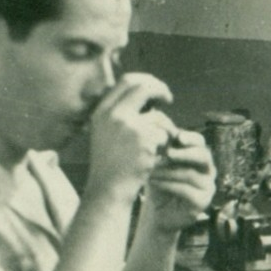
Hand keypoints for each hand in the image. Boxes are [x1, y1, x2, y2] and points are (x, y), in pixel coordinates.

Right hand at [85, 73, 175, 203]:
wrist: (108, 190)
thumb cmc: (111, 164)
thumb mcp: (106, 132)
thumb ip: (122, 111)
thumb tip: (149, 90)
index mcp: (101, 110)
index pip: (126, 81)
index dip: (145, 80)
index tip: (155, 89)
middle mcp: (112, 114)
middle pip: (144, 87)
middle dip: (160, 89)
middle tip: (169, 99)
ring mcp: (128, 125)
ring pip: (158, 116)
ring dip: (163, 130)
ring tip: (154, 148)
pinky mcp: (144, 138)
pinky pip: (165, 134)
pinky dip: (164, 146)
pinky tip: (152, 159)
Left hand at [142, 129, 215, 232]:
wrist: (157, 211)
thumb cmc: (158, 182)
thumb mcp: (158, 162)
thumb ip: (161, 146)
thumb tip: (156, 121)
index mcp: (198, 156)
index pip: (200, 142)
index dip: (190, 138)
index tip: (177, 137)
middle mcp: (208, 170)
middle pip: (204, 156)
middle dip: (186, 153)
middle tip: (168, 153)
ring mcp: (208, 186)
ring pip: (192, 174)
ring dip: (169, 171)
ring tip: (152, 169)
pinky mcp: (203, 202)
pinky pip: (188, 191)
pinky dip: (169, 185)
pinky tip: (155, 183)